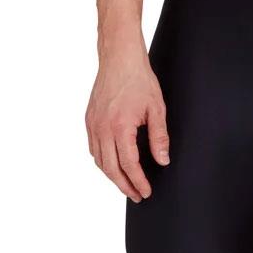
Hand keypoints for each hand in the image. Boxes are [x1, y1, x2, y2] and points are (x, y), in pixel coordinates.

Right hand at [85, 46, 170, 202]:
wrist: (119, 58)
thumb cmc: (139, 79)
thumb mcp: (156, 108)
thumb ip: (159, 137)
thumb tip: (163, 161)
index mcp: (120, 127)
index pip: (128, 165)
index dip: (137, 182)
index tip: (145, 192)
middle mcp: (102, 129)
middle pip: (110, 169)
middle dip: (124, 185)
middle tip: (136, 195)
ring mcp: (93, 125)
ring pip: (99, 161)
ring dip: (112, 176)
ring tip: (126, 183)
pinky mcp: (89, 119)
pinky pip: (93, 148)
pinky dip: (102, 161)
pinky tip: (112, 164)